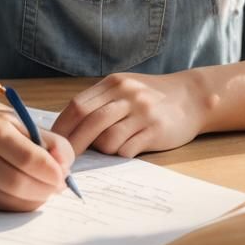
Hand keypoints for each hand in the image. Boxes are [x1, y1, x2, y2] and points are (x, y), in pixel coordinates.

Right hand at [0, 103, 74, 210]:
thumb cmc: (5, 126)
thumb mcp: (29, 123)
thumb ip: (52, 143)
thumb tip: (64, 169)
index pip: (26, 158)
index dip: (49, 170)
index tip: (64, 173)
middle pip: (18, 183)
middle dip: (46, 187)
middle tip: (60, 184)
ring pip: (14, 201)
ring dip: (38, 197)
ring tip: (46, 184)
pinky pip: (7, 208)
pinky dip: (26, 203)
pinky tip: (30, 190)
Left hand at [52, 71, 208, 156]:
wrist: (191, 97)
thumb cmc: (151, 96)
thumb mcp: (125, 88)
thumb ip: (101, 102)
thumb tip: (67, 128)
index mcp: (114, 83)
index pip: (78, 105)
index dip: (62, 126)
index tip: (52, 144)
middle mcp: (127, 94)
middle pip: (89, 121)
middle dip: (73, 145)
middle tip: (65, 161)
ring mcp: (141, 112)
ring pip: (107, 139)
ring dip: (102, 149)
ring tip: (112, 146)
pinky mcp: (155, 130)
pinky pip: (127, 149)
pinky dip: (121, 153)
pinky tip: (130, 147)